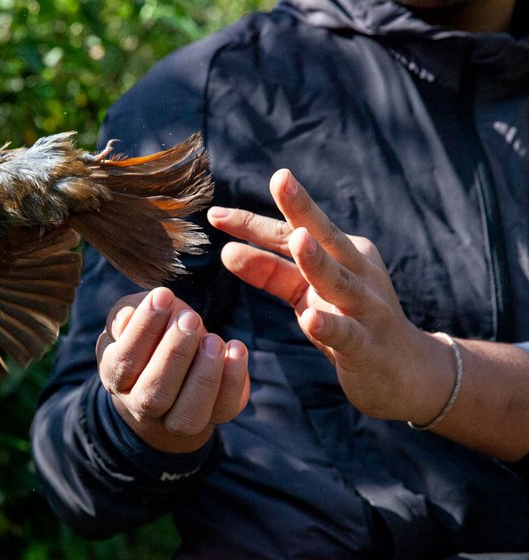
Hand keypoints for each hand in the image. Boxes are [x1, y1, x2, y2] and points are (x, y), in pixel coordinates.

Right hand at [96, 288, 249, 452]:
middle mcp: (141, 405)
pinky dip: (233, 380)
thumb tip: (126, 318)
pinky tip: (235, 348)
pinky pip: (224, 408)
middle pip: (153, 394)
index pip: (124, 361)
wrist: (176, 367)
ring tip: (213, 341)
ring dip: (204, 376)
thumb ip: (124, 314)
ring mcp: (176, 418)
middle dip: (174, 354)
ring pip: (187, 415)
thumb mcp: (133, 317)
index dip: (143, 328)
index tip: (163, 295)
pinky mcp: (214, 416)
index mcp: (116, 377)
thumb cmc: (152, 335)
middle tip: (190, 318)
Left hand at [207, 169, 454, 423]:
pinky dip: (330, 326)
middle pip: (324, 237)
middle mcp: (356, 272)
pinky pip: (347, 334)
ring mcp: (366, 308)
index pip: (291, 232)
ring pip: (339, 280)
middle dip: (302, 208)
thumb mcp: (305, 293)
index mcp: (341, 253)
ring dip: (318, 260)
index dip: (253, 223)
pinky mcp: (368, 346)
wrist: (407, 371)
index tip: (215, 213)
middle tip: (280, 178)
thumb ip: (271, 272)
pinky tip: (311, 319)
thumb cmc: (348, 322)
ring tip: (299, 239)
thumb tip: (227, 250)